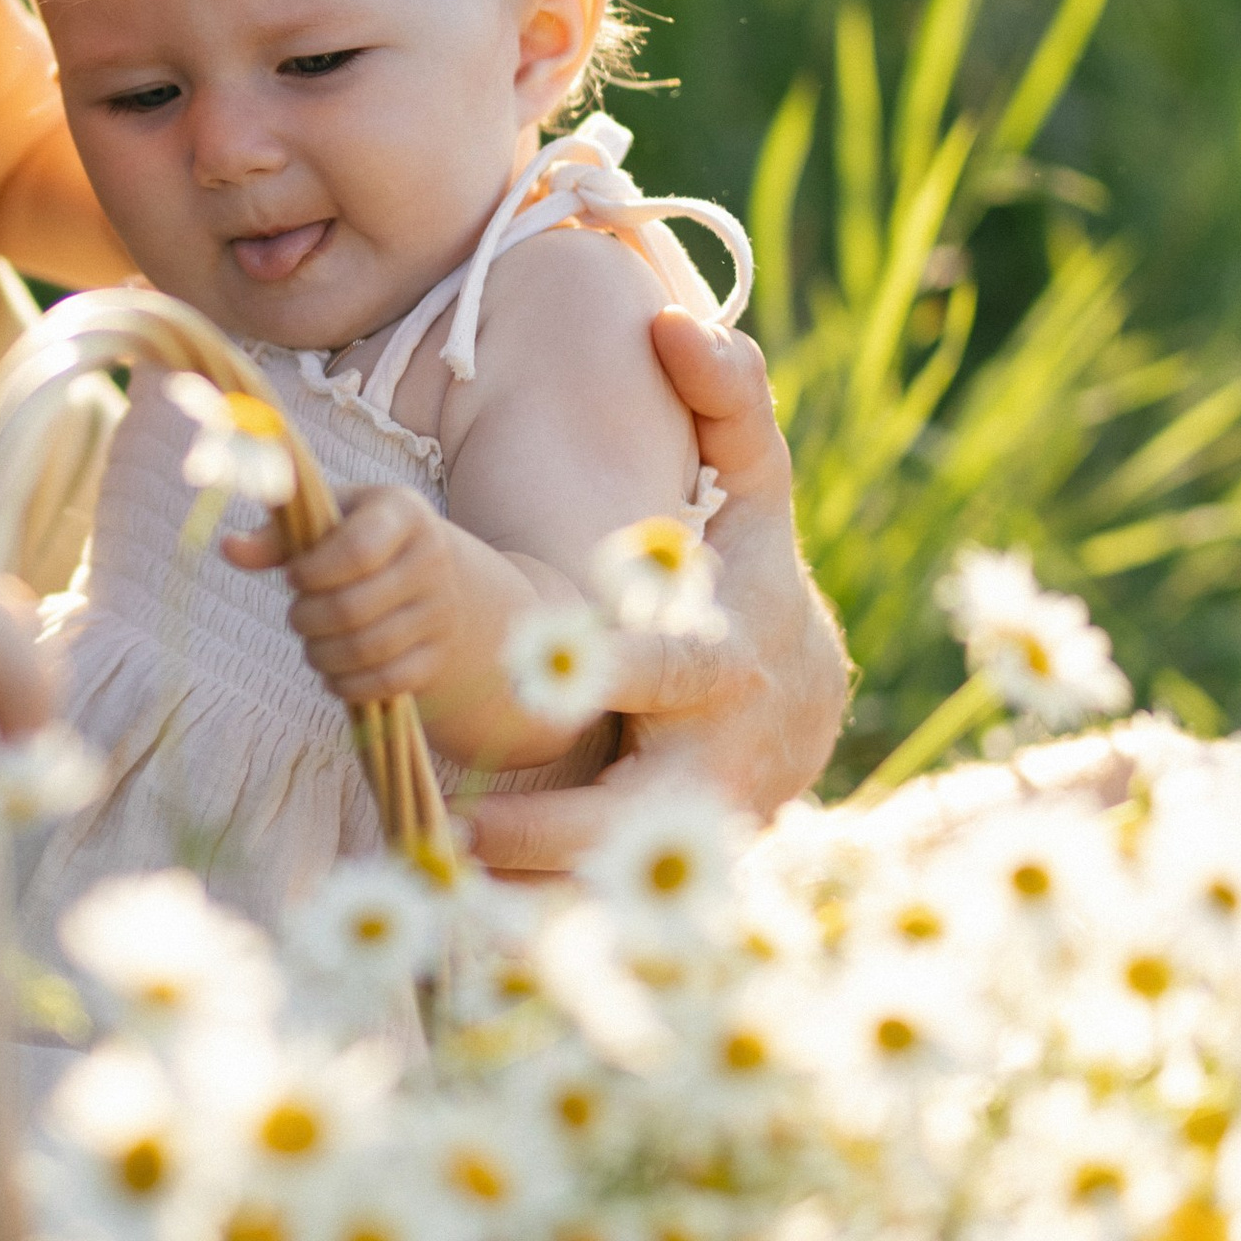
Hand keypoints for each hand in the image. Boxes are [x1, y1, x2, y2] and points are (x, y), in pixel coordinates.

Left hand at [226, 486, 530, 733]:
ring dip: (323, 655)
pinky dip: (349, 684)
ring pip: (369, 649)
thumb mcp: (329, 521)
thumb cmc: (362, 539)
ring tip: (313, 645)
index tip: (293, 578)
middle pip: (355, 607)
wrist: (436, 576)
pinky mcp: (438, 655)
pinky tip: (334, 673)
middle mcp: (431, 560)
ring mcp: (440, 610)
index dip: (313, 572)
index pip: (358, 550)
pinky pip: (389, 682)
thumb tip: (229, 548)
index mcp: (402, 512)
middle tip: (298, 616)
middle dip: (309, 620)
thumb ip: (279, 535)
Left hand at [466, 312, 849, 872]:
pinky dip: (540, 918)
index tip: (539, 678)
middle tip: (457, 832)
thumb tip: (676, 322)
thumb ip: (728, 403)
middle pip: (636, 807)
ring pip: (612, 879)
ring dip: (528, 890)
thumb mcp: (757, 489)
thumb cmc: (753, 577)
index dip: (606, 676)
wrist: (804, 702)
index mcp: (724, 657)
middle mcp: (715, 757)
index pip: (665, 669)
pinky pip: (601, 908)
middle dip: (554, 830)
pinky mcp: (672, 874)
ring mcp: (699, 827)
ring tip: (436, 879)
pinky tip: (462, 918)